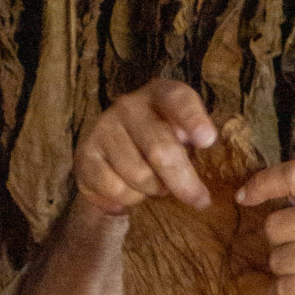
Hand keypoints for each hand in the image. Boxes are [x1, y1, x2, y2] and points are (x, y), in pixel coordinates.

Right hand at [73, 79, 217, 215]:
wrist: (112, 158)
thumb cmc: (160, 143)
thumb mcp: (182, 135)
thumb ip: (196, 138)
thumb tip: (208, 146)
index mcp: (161, 94)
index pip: (178, 100)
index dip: (193, 119)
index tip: (207, 140)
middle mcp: (130, 105)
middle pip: (161, 150)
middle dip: (184, 182)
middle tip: (200, 200)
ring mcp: (104, 127)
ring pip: (140, 176)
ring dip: (154, 190)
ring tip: (155, 185)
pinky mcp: (86, 153)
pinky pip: (116, 189)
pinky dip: (130, 198)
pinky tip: (130, 188)